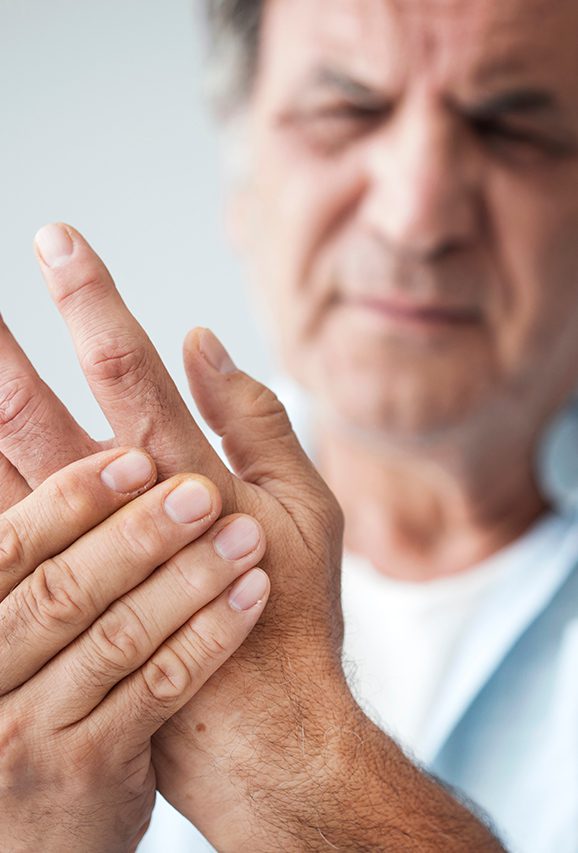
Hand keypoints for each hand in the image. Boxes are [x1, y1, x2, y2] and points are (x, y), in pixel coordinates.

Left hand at [0, 223, 501, 849]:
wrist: (265, 731)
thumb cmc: (293, 612)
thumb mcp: (308, 508)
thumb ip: (256, 421)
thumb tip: (204, 344)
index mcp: (190, 477)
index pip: (127, 368)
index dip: (92, 301)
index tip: (58, 241)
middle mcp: (126, 517)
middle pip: (37, 415)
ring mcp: (88, 568)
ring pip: (5, 478)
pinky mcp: (72, 612)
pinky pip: (3, 549)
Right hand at [0, 447, 268, 851]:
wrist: (32, 827)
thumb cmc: (33, 697)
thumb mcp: (11, 630)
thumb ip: (34, 562)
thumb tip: (44, 454)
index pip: (12, 548)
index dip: (70, 499)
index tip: (134, 457)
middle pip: (63, 590)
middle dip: (137, 534)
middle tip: (202, 491)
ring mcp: (34, 727)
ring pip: (117, 637)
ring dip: (188, 579)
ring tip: (245, 537)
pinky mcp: (90, 766)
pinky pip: (157, 688)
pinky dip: (208, 637)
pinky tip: (249, 595)